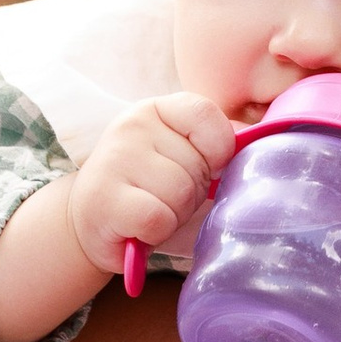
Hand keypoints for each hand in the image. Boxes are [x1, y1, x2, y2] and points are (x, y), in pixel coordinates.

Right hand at [66, 94, 236, 283]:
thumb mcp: (179, 155)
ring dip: (174, 214)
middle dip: (192, 193)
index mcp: (156, 109)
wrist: (90, 221)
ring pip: (180, 194)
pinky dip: (157, 232)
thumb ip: (212, 144)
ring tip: (151, 211)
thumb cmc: (147, 189)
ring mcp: (115, 160)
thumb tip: (250, 139)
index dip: (217, 151)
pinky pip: (159, 219)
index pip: (207, 114)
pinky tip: (139, 227)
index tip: (202, 168)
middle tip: (163, 198)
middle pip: (198, 166)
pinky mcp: (105, 199)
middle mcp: (132, 127)